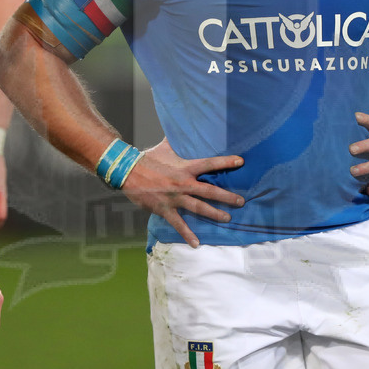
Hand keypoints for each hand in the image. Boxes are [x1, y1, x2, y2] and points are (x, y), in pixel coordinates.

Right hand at [122, 138, 244, 247]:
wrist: (127, 171)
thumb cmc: (147, 158)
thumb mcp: (164, 147)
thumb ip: (177, 140)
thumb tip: (183, 125)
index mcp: (185, 167)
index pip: (209, 164)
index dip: (225, 162)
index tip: (241, 162)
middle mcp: (183, 183)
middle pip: (209, 190)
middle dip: (227, 196)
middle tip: (241, 201)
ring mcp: (174, 198)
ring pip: (199, 207)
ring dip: (214, 214)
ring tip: (227, 218)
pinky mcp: (165, 209)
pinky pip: (178, 223)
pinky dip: (187, 234)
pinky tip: (196, 244)